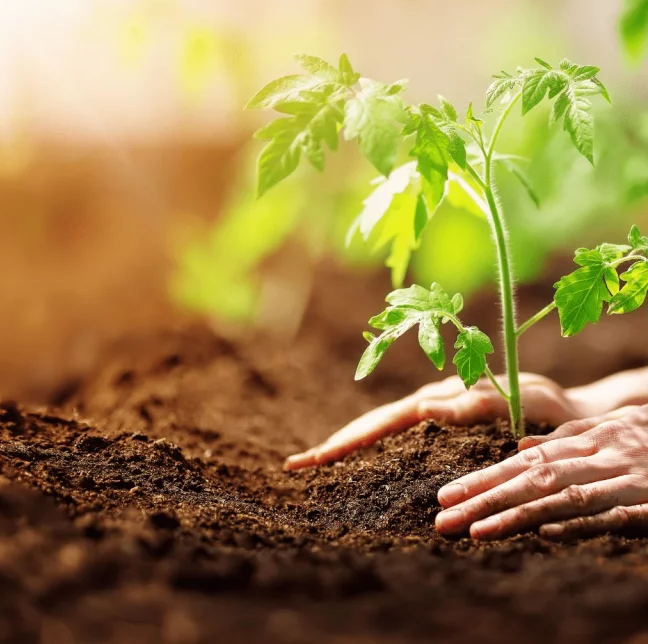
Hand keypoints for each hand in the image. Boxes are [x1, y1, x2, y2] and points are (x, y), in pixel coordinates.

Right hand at [285, 373, 589, 469]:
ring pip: (380, 432)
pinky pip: (397, 440)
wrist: (570, 409)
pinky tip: (359, 463)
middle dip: (333, 445)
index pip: (381, 423)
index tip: (312, 458)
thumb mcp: (520, 401)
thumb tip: (425, 409)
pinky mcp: (441, 429)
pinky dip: (372, 450)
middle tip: (295, 465)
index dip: (345, 441)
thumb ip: (476, 403)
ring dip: (347, 446)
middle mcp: (430, 406)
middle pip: (371, 426)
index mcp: (439, 401)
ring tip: (315, 463)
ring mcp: (433, 416)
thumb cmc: (551, 407)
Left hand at [435, 406, 647, 539]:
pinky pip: (614, 515)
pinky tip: (545, 534)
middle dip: (484, 498)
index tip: (444, 496)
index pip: (525, 461)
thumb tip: (520, 450)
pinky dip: (580, 523)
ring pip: (564, 495)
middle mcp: (605, 455)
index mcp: (593, 439)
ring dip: (517, 514)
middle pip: (534, 477)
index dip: (483, 477)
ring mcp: (631, 479)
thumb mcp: (619, 431)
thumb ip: (571, 438)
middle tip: (443, 520)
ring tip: (476, 530)